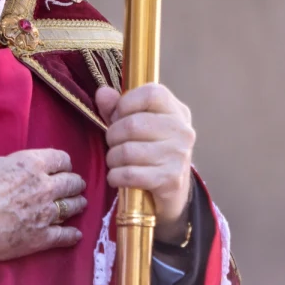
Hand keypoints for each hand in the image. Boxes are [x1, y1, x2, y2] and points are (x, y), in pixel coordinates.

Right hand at [0, 108, 86, 261]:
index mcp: (31, 163)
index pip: (61, 158)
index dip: (62, 162)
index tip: (62, 165)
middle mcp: (45, 186)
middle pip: (71, 182)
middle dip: (74, 182)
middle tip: (74, 185)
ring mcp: (46, 213)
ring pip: (72, 206)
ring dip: (77, 204)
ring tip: (79, 204)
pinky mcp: (42, 237)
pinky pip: (65, 235)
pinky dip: (72, 234)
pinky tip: (75, 234)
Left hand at [96, 84, 194, 243]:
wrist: (173, 191)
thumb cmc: (151, 150)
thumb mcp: (136, 124)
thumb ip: (117, 107)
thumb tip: (102, 93)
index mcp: (176, 110)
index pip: (150, 94)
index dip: (126, 103)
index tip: (119, 116)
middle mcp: (182, 130)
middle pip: (133, 124)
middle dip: (113, 135)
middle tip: (113, 143)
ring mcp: (178, 155)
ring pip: (128, 151)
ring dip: (113, 158)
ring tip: (115, 160)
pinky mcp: (171, 180)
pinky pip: (130, 174)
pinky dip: (115, 176)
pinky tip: (116, 177)